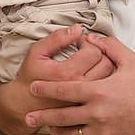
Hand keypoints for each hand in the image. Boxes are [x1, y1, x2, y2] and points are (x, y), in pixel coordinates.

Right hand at [0, 25, 115, 134]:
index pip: (94, 51)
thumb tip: (77, 29)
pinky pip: (105, 89)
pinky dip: (105, 79)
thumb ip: (57, 38)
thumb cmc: (30, 78)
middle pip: (106, 63)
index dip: (88, 42)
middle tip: (86, 50)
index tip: (80, 42)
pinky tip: (93, 75)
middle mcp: (80, 87)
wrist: (25, 103)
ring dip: (104, 65)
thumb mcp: (37, 52)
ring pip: (109, 77)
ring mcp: (86, 98)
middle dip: (98, 52)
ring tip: (90, 62)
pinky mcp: (87, 105)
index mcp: (68, 72)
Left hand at [25, 33, 134, 134]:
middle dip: (42, 116)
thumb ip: (107, 47)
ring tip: (45, 128)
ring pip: (71, 132)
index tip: (32, 88)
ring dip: (56, 129)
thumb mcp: (131, 60)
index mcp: (98, 90)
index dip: (45, 89)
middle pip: (61, 115)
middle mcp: (97, 112)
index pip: (64, 89)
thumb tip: (88, 39)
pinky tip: (69, 134)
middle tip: (27, 117)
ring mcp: (103, 130)